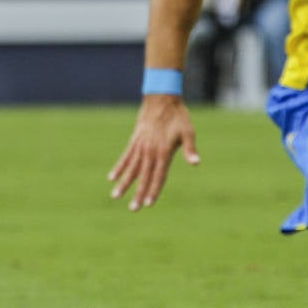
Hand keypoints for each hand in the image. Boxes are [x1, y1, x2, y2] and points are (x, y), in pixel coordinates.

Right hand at [107, 94, 199, 211]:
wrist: (161, 99)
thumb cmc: (178, 116)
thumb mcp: (188, 132)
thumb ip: (190, 149)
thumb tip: (196, 163)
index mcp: (163, 152)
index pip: (158, 176)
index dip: (153, 190)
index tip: (148, 204)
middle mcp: (150, 151)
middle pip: (143, 176)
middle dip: (137, 193)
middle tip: (132, 209)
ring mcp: (140, 146)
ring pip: (131, 169)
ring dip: (123, 183)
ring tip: (115, 197)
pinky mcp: (134, 141)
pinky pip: (125, 157)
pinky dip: (119, 167)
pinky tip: (111, 178)